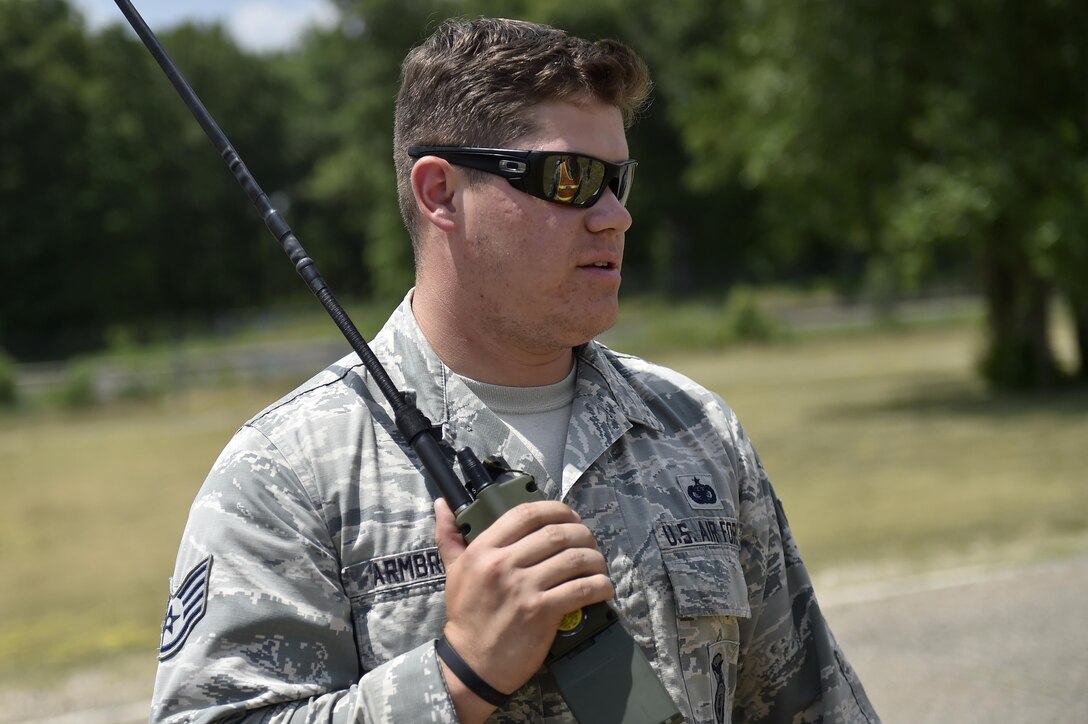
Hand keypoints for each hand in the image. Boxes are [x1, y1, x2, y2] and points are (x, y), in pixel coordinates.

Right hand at [434, 498, 612, 719]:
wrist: (471, 664)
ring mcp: (523, 588)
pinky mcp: (541, 612)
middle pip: (555, 533)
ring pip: (573, 558)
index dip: (555, 509)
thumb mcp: (452, 571)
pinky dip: (599, 585)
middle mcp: (503, 564)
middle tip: (589, 541)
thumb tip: (441, 504)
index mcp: (484, 550)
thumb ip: (449, 536)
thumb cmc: (465, 616)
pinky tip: (603, 587)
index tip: (569, 516)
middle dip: (581, 533)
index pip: (525, 514)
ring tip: (598, 564)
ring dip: (594, 558)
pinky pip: (580, 589)